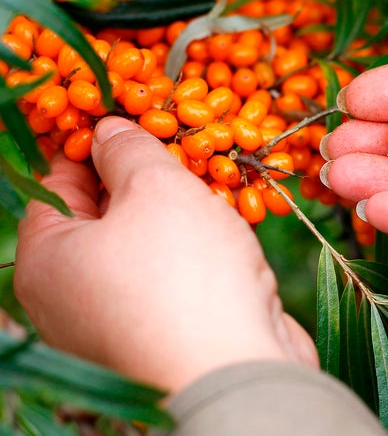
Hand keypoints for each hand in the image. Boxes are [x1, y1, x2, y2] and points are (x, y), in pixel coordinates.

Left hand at [15, 117, 318, 392]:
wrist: (239, 371)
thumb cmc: (183, 273)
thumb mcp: (154, 187)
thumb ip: (128, 149)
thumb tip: (109, 130)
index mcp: (47, 260)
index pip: (57, 184)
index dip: (93, 144)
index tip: (131, 118)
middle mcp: (74, 298)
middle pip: (104, 216)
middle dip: (144, 179)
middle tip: (180, 146)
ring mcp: (122, 322)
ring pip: (146, 247)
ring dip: (179, 214)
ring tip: (211, 180)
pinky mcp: (168, 336)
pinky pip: (175, 278)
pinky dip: (198, 251)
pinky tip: (229, 228)